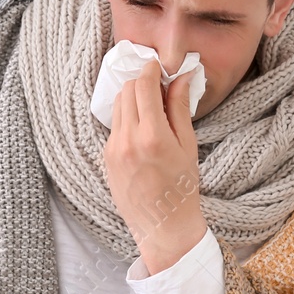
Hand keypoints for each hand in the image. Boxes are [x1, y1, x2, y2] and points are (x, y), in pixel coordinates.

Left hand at [103, 59, 205, 273]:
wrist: (163, 225)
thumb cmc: (182, 188)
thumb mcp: (187, 146)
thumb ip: (179, 108)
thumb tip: (180, 77)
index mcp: (152, 136)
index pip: (143, 86)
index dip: (151, 71)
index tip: (159, 68)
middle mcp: (127, 140)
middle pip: (126, 91)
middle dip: (142, 83)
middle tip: (159, 88)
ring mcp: (113, 149)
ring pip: (118, 107)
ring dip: (133, 99)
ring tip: (153, 110)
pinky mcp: (106, 158)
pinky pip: (115, 126)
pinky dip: (128, 119)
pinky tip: (143, 131)